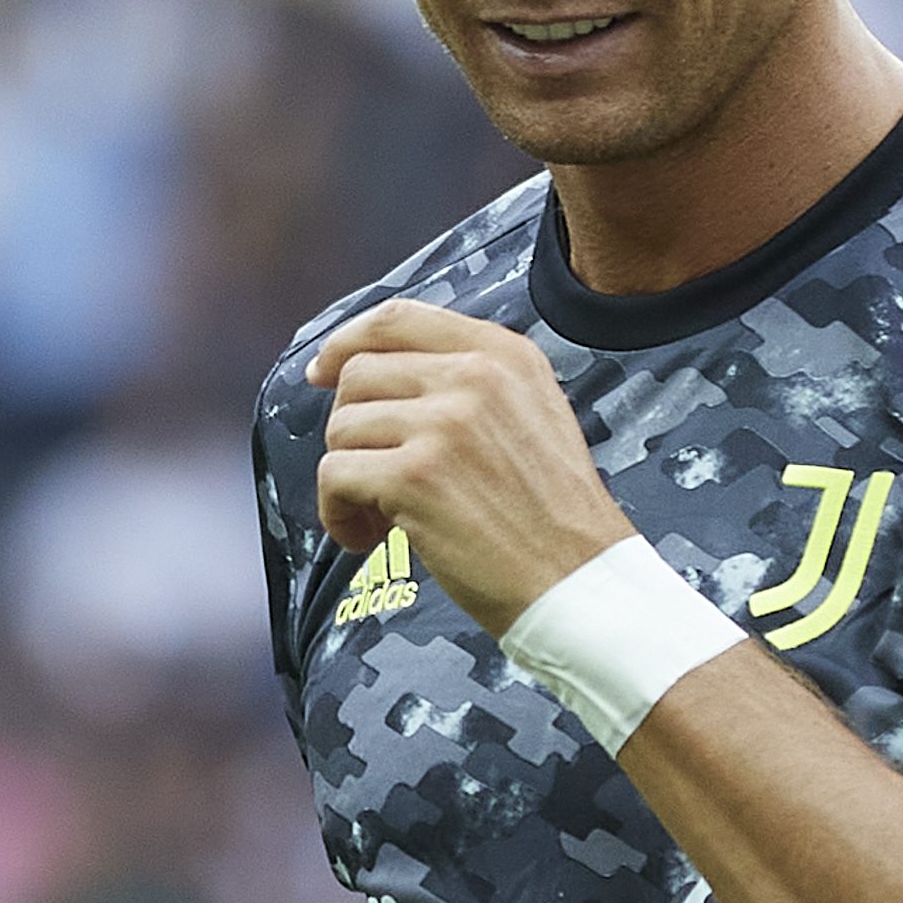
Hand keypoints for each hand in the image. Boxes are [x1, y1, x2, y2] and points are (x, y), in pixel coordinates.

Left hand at [309, 299, 637, 635]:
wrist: (579, 583)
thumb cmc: (553, 516)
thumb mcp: (534, 414)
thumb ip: (473, 382)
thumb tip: (380, 371)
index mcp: (504, 354)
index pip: (398, 318)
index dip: (347, 342)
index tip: (323, 371)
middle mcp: (475, 376)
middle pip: (359, 375)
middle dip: (351, 429)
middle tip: (373, 476)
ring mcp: (444, 424)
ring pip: (342, 428)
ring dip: (347, 478)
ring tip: (380, 518)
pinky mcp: (414, 477)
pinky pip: (334, 477)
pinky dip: (337, 514)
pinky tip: (367, 537)